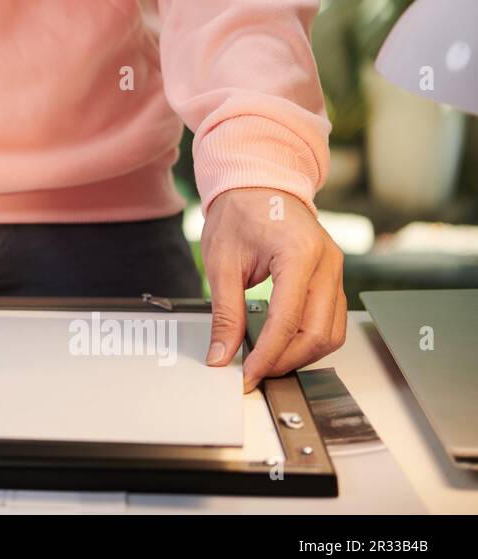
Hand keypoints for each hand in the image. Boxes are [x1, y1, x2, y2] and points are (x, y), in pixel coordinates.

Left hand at [200, 188, 345, 391]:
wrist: (257, 185)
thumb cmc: (240, 213)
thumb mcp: (221, 263)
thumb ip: (224, 313)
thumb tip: (222, 354)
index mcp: (299, 253)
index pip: (288, 319)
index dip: (268, 354)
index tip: (248, 374)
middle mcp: (328, 262)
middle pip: (319, 332)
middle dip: (287, 360)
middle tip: (255, 373)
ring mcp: (336, 270)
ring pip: (332, 332)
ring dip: (302, 354)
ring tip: (268, 362)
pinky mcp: (334, 278)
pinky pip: (331, 320)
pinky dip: (309, 338)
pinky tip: (283, 345)